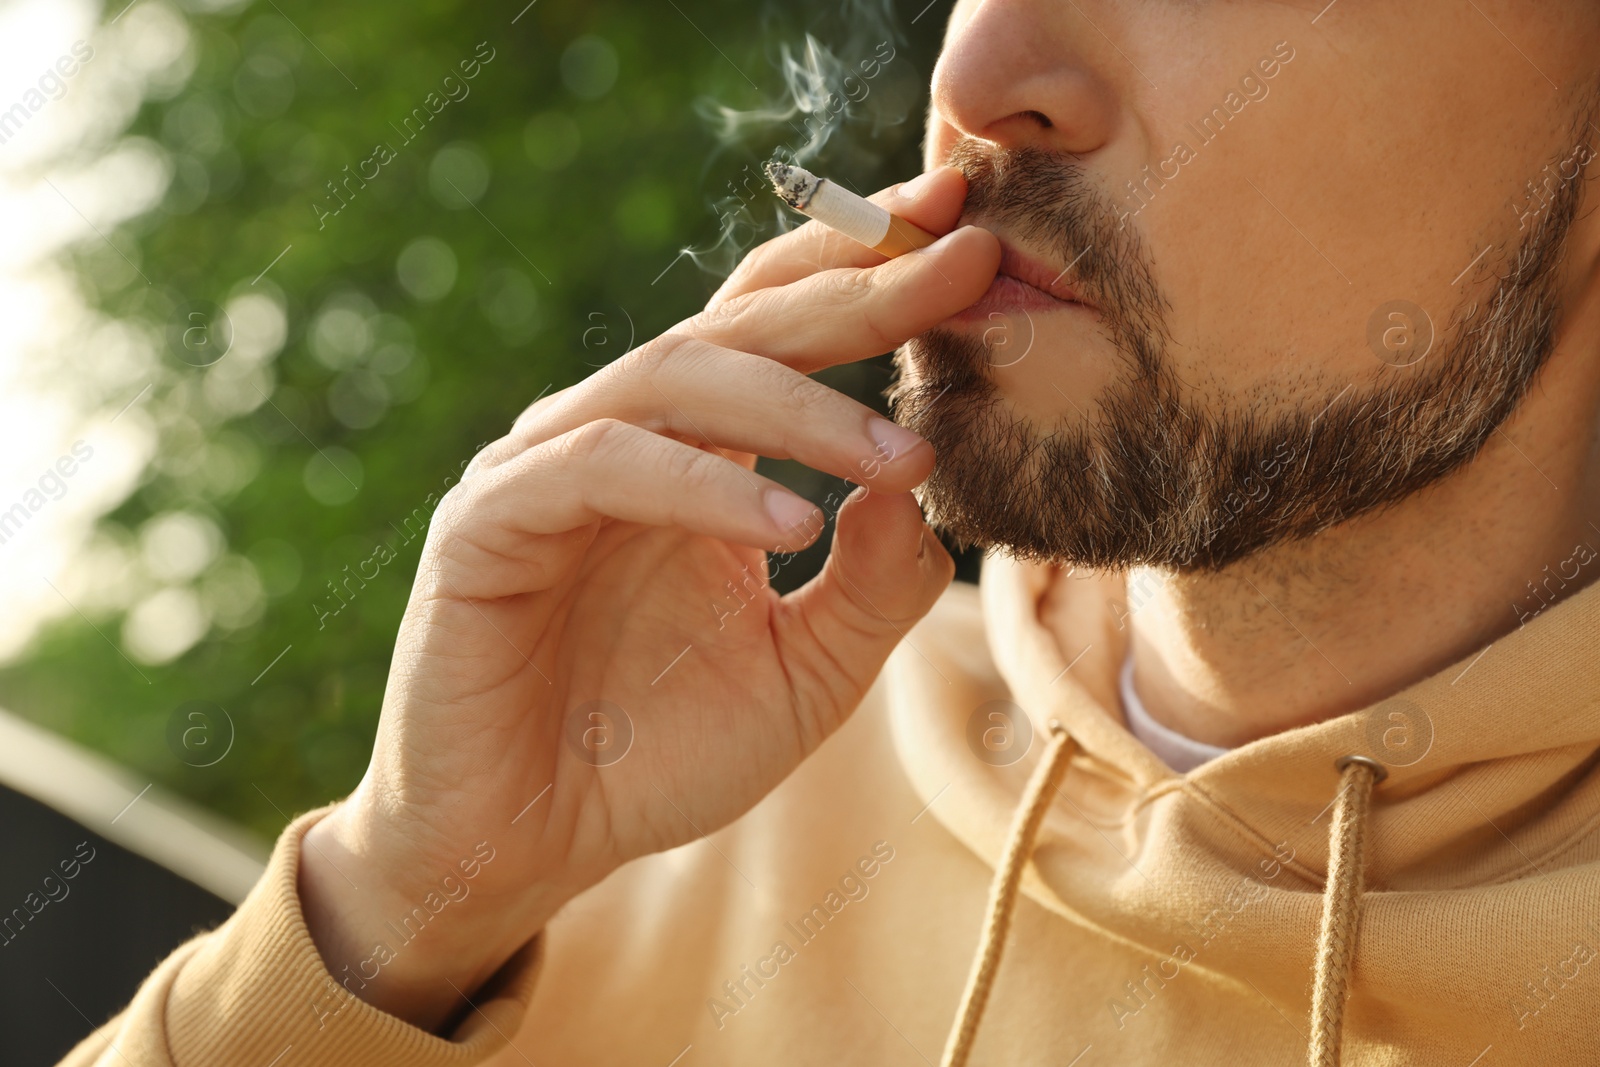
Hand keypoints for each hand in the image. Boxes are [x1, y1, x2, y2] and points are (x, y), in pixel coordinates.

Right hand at [298, 167, 1000, 1029]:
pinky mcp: (487, 525)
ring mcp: (545, 469)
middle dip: (856, 294)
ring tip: (901, 456)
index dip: (866, 275)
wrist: (527, 846)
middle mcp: (619, 436)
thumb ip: (875, 582)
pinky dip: (701, 486)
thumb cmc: (659, 754)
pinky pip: (600, 471)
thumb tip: (926, 482)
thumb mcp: (808, 670)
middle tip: (962, 267)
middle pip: (740, 325)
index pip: (777, 327)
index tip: (973, 241)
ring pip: (673, 378)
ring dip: (798, 406)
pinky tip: (792, 526)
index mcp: (693, 454)